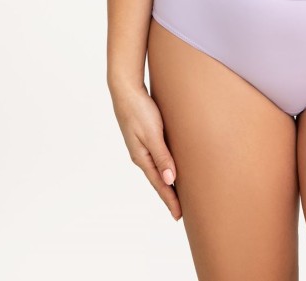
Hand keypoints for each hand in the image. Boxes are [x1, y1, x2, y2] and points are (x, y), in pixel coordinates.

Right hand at [109, 82, 180, 220]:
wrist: (125, 89)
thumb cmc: (139, 110)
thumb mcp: (152, 133)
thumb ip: (162, 156)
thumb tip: (170, 179)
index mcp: (142, 157)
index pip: (159, 184)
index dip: (170, 199)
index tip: (178, 216)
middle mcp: (141, 155)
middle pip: (158, 179)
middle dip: (169, 195)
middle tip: (180, 211)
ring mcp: (142, 146)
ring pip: (158, 168)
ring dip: (167, 181)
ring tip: (177, 193)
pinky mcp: (146, 136)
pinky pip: (158, 156)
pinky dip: (165, 166)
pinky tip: (170, 166)